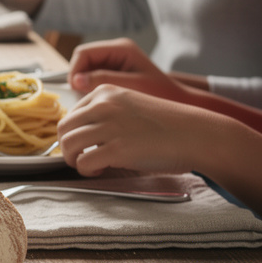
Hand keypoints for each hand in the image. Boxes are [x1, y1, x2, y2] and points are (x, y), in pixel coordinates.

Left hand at [57, 85, 202, 176]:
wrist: (198, 135)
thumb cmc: (167, 126)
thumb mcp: (131, 106)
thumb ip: (105, 114)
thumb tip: (78, 133)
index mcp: (106, 92)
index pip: (71, 114)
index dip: (74, 133)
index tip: (85, 144)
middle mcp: (104, 105)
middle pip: (63, 129)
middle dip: (67, 147)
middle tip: (81, 157)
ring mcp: (109, 126)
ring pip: (68, 145)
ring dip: (74, 160)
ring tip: (92, 165)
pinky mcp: (116, 148)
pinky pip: (83, 162)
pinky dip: (86, 170)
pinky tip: (101, 170)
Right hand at [66, 38, 191, 101]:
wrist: (177, 100)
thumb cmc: (160, 94)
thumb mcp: (131, 86)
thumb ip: (103, 80)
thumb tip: (76, 81)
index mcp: (121, 48)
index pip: (83, 53)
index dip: (75, 70)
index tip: (77, 89)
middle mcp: (115, 51)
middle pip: (82, 60)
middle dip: (79, 78)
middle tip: (84, 97)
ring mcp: (113, 61)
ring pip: (85, 70)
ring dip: (84, 85)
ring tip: (94, 100)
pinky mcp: (113, 72)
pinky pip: (92, 78)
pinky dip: (90, 89)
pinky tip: (99, 99)